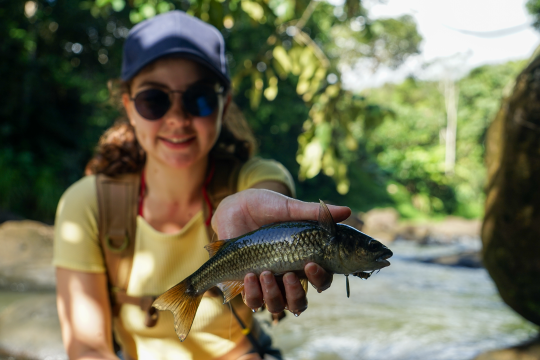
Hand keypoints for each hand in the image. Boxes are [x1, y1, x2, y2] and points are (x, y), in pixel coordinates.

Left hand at [212, 189, 350, 315]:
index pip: (321, 281)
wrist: (235, 206)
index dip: (320, 279)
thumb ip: (314, 213)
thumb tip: (347, 211)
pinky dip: (253, 292)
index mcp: (303, 260)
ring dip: (272, 294)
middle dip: (296, 295)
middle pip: (299, 303)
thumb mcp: (289, 208)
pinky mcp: (247, 283)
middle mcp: (287, 276)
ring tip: (264, 272)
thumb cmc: (266, 206)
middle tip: (288, 275)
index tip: (311, 264)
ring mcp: (267, 282)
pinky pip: (253, 301)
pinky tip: (249, 275)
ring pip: (277, 306)